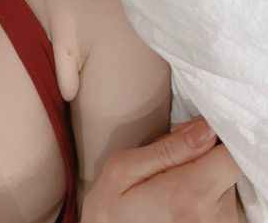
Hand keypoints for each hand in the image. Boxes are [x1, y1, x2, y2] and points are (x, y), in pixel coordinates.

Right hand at [81, 117, 242, 221]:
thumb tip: (204, 129)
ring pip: (225, 182)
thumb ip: (166, 148)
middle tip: (166, 168)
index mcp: (190, 194)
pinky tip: (178, 203)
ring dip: (202, 178)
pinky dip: (204, 196)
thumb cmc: (112, 213)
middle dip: (200, 158)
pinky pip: (222, 200)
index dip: (213, 139)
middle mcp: (215, 215)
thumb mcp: (122, 171)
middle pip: (226, 166)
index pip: (230, 155)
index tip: (191, 138)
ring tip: (169, 188)